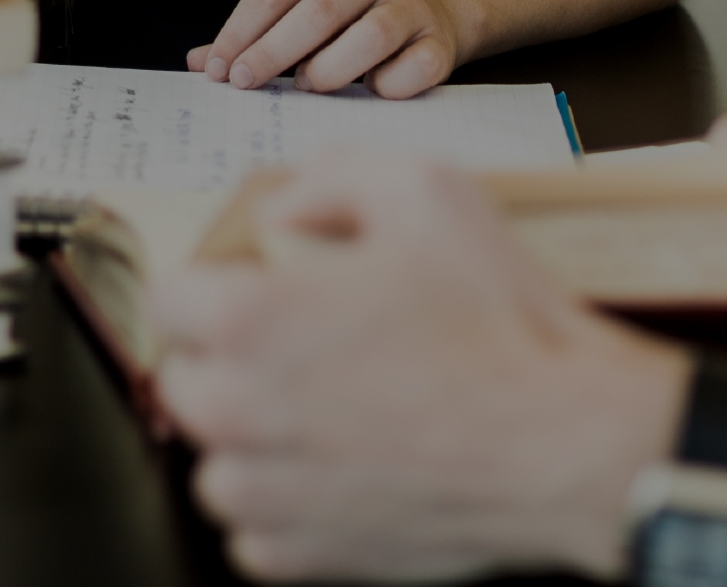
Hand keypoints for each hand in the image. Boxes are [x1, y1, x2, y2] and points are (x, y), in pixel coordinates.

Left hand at [152, 154, 685, 581]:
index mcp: (252, 321)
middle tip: (306, 334)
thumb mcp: (425, 189)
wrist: (559, 437)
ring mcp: (269, 494)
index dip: (213, 277)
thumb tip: (284, 205)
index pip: (167, 296)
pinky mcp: (305, 555)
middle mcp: (240, 413)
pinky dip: (284, 497)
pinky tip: (343, 457)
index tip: (253, 280)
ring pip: (214, 458)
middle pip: (184, 377)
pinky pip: (254, 526)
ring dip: (252, 430)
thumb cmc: (496, 319)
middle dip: (228, 352)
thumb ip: (333, 178)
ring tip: (329, 399)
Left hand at [187, 0, 466, 97]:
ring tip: (308, 84)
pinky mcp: (439, 43)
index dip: (240, 30)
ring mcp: (411, 4)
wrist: (433, 9)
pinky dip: (385, 87)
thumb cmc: (349, 16)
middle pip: (319, 11)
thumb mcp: (301, 7)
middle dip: (273, 52)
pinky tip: (369, 91)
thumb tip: (197, 62)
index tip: (216, 68)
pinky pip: (411, 70)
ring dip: (329, 70)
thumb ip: (254, 32)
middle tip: (244, 82)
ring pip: (370, 37)